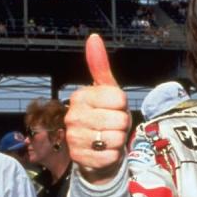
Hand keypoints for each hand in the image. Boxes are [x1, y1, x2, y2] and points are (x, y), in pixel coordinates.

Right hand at [65, 34, 130, 183]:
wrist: (96, 151)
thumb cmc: (104, 117)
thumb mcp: (106, 91)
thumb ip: (100, 66)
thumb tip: (94, 37)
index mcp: (80, 96)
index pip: (119, 99)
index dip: (123, 106)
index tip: (114, 108)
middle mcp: (73, 116)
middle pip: (119, 120)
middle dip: (122, 125)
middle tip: (111, 126)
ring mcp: (74, 138)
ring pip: (116, 138)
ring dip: (118, 141)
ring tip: (108, 139)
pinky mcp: (80, 159)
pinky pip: (111, 156)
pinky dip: (113, 156)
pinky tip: (104, 152)